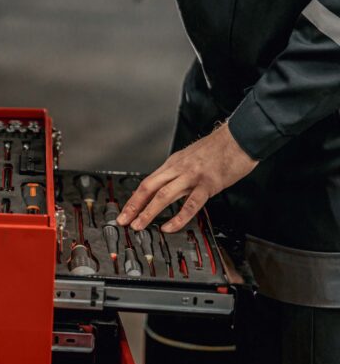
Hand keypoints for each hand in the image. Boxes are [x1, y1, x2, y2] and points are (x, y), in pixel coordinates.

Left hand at [117, 123, 257, 232]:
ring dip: (148, 212)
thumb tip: (170, 184)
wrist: (241, 137)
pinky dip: (178, 217)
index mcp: (174, 163)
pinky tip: (169, 226)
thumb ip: (180, 171)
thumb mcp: (192, 156)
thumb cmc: (220, 147)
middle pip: (149, 188)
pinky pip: (190, 204)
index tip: (125, 211)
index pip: (148, 182)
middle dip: (133, 205)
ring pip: (164, 196)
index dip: (134, 198)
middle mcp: (179, 169)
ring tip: (138, 226)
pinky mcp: (208, 184)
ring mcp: (192, 176)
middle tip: (122, 220)